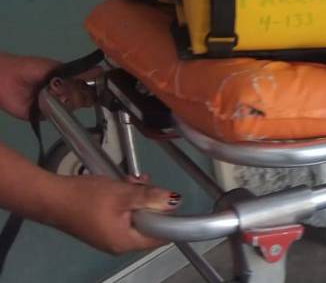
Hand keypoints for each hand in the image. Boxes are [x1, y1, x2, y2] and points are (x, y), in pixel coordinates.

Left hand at [0, 54, 95, 120]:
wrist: (4, 79)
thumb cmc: (29, 69)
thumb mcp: (55, 67)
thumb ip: (77, 72)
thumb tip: (102, 70)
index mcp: (70, 81)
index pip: (91, 87)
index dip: (97, 87)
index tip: (100, 86)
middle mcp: (66, 94)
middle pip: (85, 98)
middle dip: (80, 93)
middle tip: (67, 87)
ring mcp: (57, 105)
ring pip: (74, 107)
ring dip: (68, 99)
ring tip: (54, 91)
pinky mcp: (46, 116)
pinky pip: (59, 116)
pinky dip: (59, 109)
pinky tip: (52, 100)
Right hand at [47, 173, 177, 254]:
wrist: (50, 197)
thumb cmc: (86, 197)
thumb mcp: (123, 194)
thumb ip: (150, 198)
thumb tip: (174, 201)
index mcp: (125, 242)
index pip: (160, 237)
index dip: (168, 218)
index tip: (168, 199)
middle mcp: (119, 244)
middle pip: (148, 224)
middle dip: (150, 202)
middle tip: (144, 184)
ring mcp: (109, 235)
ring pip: (136, 215)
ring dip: (138, 197)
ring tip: (131, 181)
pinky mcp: (102, 225)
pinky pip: (123, 213)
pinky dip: (126, 199)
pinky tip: (122, 185)